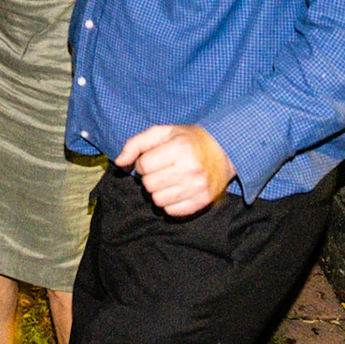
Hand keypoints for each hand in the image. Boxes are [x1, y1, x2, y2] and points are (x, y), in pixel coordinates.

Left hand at [115, 124, 235, 216]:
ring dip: (158, 191)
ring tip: (168, 180)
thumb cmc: (189, 140)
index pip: (143, 166)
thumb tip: (119, 162)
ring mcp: (198, 187)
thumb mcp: (163, 132)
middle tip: (161, 170)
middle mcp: (190, 169)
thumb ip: (136, 144)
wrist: (224, 151)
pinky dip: (169, 202)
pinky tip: (177, 190)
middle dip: (149, 177)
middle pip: (148, 184)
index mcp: (180, 148)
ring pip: (157, 200)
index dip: (143, 163)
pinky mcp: (202, 201)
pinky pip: (171, 211)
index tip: (153, 159)